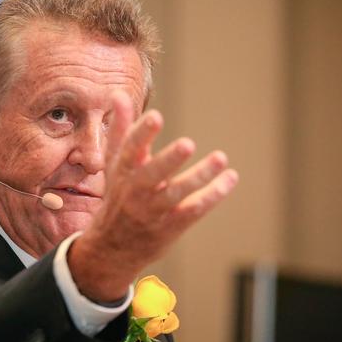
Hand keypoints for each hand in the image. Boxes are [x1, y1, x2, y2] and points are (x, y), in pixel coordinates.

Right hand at [68, 91, 238, 302]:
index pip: (129, 150)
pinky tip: (229, 180)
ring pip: (177, 193)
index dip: (141, 134)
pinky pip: (193, 210)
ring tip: (221, 159)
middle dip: (168, 160)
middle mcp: (135, 191)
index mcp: (122, 172)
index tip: (156, 117)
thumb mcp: (114, 164)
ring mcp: (153, 210)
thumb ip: (120, 129)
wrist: (112, 247)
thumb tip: (118, 95)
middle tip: (187, 144)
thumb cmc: (117, 196)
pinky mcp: (170, 225)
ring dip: (199, 177)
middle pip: (152, 174)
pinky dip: (212, 195)